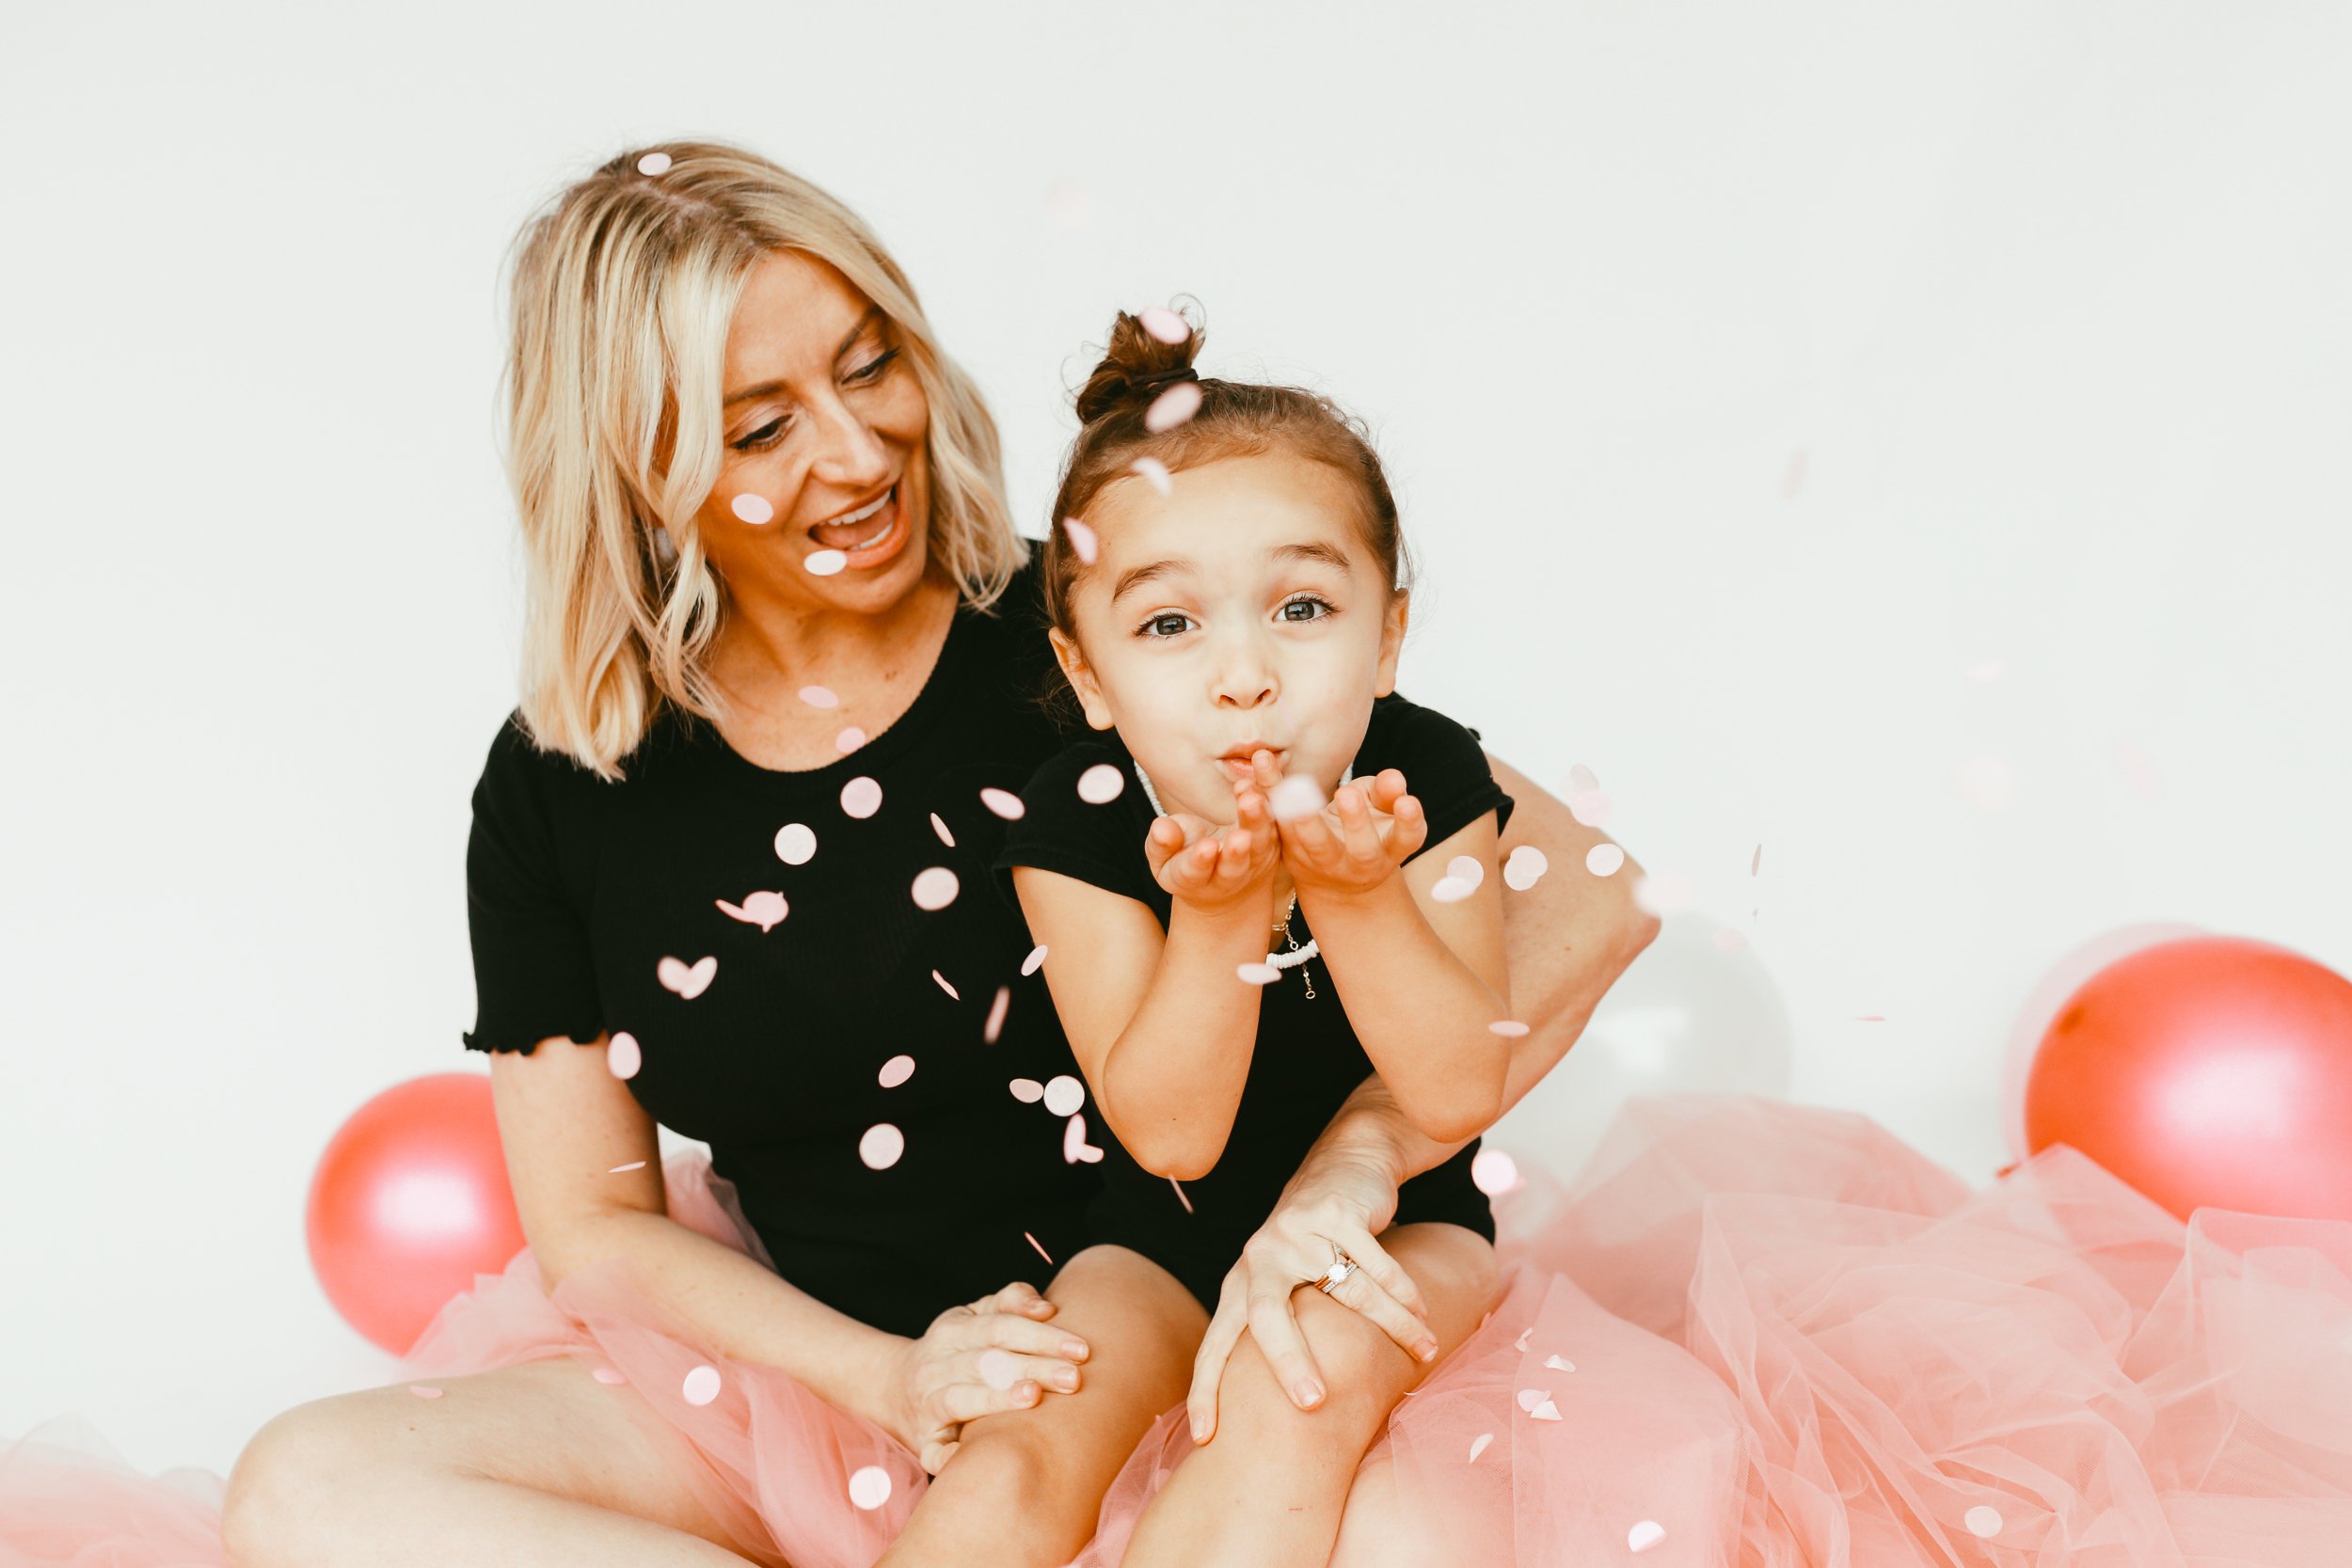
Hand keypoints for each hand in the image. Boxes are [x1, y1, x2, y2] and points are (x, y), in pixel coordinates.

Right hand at [880, 1280, 1089, 1473]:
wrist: (894, 1387)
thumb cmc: (956, 1350)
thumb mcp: (974, 1317)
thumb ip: (1009, 1303)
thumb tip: (1046, 1307)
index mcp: (952, 1330)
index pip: (1000, 1328)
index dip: (1040, 1335)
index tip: (1080, 1349)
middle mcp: (936, 1365)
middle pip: (986, 1362)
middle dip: (1033, 1367)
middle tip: (1074, 1378)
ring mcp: (926, 1404)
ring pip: (960, 1398)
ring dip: (996, 1398)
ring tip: (1033, 1397)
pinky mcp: (924, 1441)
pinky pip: (934, 1451)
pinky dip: (949, 1457)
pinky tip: (972, 1457)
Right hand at [1144, 774, 1279, 914]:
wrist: (1219, 879)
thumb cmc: (1183, 861)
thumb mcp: (1163, 858)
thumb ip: (1161, 844)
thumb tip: (1160, 827)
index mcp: (1193, 881)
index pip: (1196, 872)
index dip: (1201, 860)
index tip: (1207, 846)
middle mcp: (1228, 877)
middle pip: (1235, 865)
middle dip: (1238, 849)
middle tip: (1241, 833)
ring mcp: (1254, 863)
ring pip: (1261, 845)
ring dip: (1259, 820)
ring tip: (1253, 798)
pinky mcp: (1273, 845)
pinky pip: (1276, 823)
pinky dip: (1273, 801)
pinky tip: (1266, 777)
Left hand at [1185, 1153, 1436, 1445]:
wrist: (1343, 1164)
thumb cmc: (1312, 1244)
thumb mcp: (1284, 1283)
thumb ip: (1279, 1332)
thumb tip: (1289, 1417)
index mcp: (1241, 1282)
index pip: (1217, 1341)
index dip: (1206, 1387)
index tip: (1206, 1436)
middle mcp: (1261, 1256)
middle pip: (1265, 1313)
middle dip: (1286, 1361)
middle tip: (1311, 1404)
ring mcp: (1297, 1230)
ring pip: (1348, 1290)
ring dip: (1393, 1324)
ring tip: (1424, 1350)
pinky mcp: (1335, 1211)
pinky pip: (1375, 1262)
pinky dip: (1403, 1291)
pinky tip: (1422, 1313)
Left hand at [1267, 758, 1427, 899]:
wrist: (1336, 879)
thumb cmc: (1366, 829)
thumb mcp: (1382, 811)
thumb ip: (1387, 793)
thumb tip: (1394, 778)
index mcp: (1389, 850)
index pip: (1406, 839)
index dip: (1410, 822)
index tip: (1409, 802)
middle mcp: (1360, 864)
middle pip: (1361, 850)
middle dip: (1355, 822)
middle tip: (1347, 794)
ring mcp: (1325, 865)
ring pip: (1314, 844)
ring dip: (1302, 817)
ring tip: (1293, 789)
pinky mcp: (1292, 856)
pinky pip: (1279, 828)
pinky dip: (1268, 800)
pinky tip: (1260, 768)